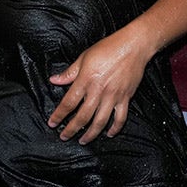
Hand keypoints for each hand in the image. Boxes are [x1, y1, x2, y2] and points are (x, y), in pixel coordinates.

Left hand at [46, 27, 153, 143]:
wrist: (134, 45)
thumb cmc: (109, 48)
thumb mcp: (84, 57)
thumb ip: (70, 72)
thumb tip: (54, 80)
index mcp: (86, 80)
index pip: (68, 103)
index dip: (59, 115)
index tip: (52, 123)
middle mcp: (99, 90)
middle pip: (82, 116)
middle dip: (71, 129)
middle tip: (64, 136)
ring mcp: (113, 95)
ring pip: (100, 121)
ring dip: (90, 134)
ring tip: (83, 140)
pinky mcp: (126, 97)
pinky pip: (120, 117)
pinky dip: (115, 128)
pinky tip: (109, 133)